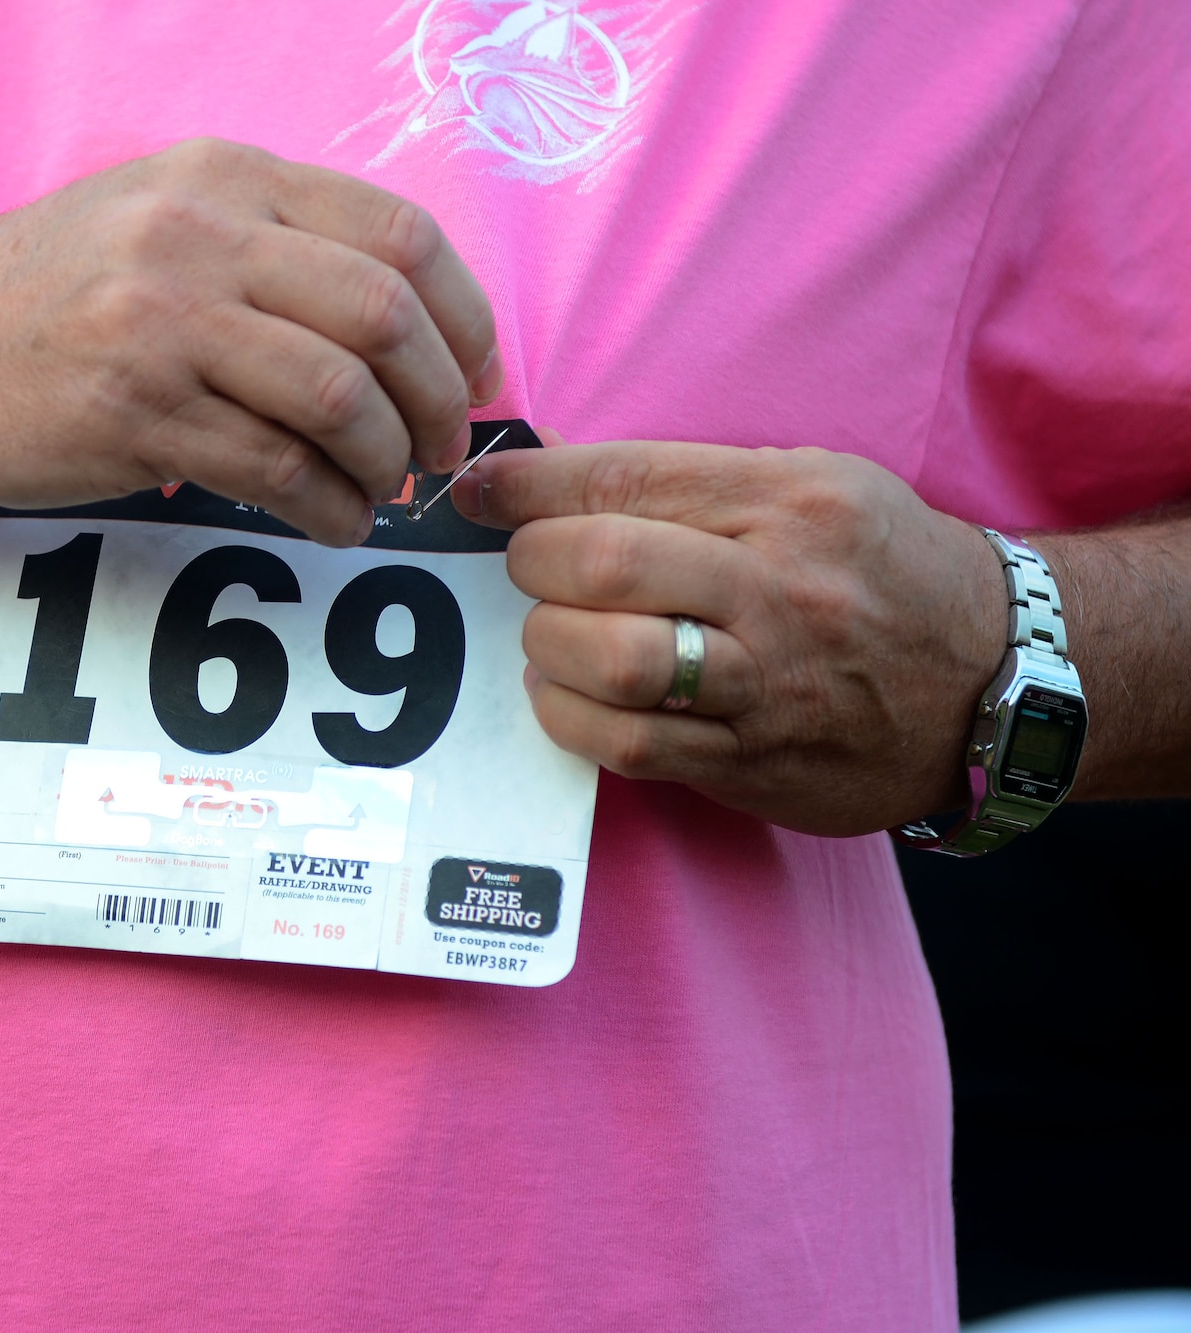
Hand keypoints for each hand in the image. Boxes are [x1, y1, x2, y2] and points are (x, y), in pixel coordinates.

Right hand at [0, 138, 501, 546]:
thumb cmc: (43, 298)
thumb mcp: (157, 219)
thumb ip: (272, 247)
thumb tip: (408, 326)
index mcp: (224, 177)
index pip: (400, 233)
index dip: (466, 317)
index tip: (478, 378)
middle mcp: (198, 235)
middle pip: (385, 315)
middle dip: (441, 400)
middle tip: (440, 451)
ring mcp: (160, 322)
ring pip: (339, 396)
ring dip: (386, 460)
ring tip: (382, 489)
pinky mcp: (129, 412)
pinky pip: (273, 468)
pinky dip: (329, 507)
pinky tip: (332, 519)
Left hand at [454, 434, 1009, 835]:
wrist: (996, 680)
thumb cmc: (880, 569)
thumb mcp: (808, 485)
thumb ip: (682, 479)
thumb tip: (547, 467)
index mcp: (789, 501)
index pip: (624, 479)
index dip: (526, 485)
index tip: (477, 491)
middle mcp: (781, 587)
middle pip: (604, 563)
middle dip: (532, 562)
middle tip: (526, 568)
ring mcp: (771, 681)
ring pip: (612, 660)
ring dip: (547, 645)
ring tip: (548, 636)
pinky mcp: (757, 762)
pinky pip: (633, 746)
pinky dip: (571, 719)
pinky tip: (566, 697)